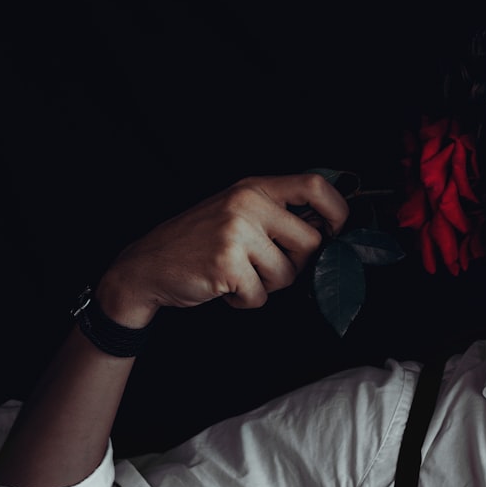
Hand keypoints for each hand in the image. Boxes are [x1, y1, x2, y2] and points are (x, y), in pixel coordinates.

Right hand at [96, 173, 348, 327]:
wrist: (147, 266)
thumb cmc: (200, 242)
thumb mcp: (238, 212)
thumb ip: (278, 214)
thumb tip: (331, 231)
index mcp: (255, 187)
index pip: (315, 185)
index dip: (338, 210)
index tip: (338, 231)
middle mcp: (248, 204)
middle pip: (312, 242)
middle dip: (298, 265)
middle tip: (267, 267)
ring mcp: (236, 232)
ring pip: (289, 275)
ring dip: (268, 286)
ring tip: (239, 274)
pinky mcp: (227, 263)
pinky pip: (261, 296)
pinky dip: (246, 300)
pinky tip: (224, 287)